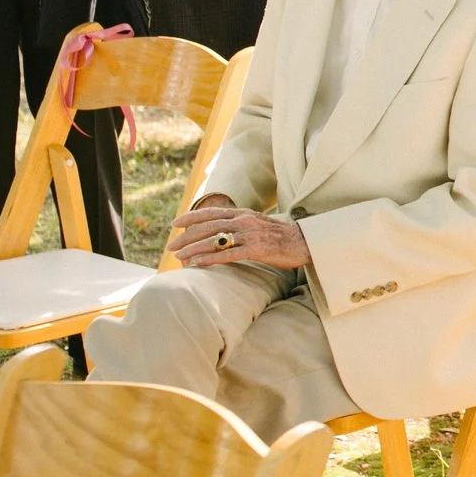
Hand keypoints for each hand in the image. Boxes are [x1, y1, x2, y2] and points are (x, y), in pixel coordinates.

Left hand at [169, 198, 308, 269]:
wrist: (305, 242)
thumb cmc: (280, 236)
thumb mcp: (258, 224)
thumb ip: (239, 225)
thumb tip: (219, 232)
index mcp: (244, 213)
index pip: (211, 212)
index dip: (190, 217)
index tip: (174, 224)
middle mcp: (244, 221)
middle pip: (208, 227)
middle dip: (186, 237)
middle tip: (170, 246)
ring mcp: (250, 235)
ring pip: (215, 240)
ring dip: (193, 249)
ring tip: (178, 257)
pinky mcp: (256, 249)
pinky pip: (228, 254)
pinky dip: (210, 259)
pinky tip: (197, 264)